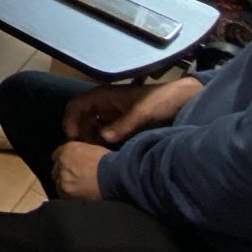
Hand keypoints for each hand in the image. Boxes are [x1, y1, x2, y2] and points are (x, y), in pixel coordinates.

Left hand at [51, 141, 108, 199]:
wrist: (114, 176)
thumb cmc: (110, 163)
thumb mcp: (93, 150)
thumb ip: (81, 153)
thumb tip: (79, 159)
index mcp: (68, 148)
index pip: (57, 156)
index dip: (65, 163)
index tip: (70, 169)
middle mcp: (61, 161)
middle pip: (56, 169)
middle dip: (64, 174)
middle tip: (75, 180)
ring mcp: (62, 176)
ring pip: (58, 182)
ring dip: (66, 185)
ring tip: (78, 190)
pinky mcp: (65, 190)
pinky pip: (62, 193)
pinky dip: (68, 195)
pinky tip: (78, 197)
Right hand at [63, 77, 201, 144]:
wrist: (182, 100)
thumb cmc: (160, 101)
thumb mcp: (141, 113)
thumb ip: (122, 125)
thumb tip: (102, 138)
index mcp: (104, 96)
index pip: (76, 106)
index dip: (70, 122)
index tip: (73, 140)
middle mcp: (105, 104)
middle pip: (81, 118)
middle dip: (79, 134)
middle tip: (82, 153)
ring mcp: (114, 114)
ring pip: (92, 127)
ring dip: (90, 140)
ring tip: (93, 155)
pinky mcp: (123, 124)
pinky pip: (105, 133)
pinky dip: (102, 142)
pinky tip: (106, 153)